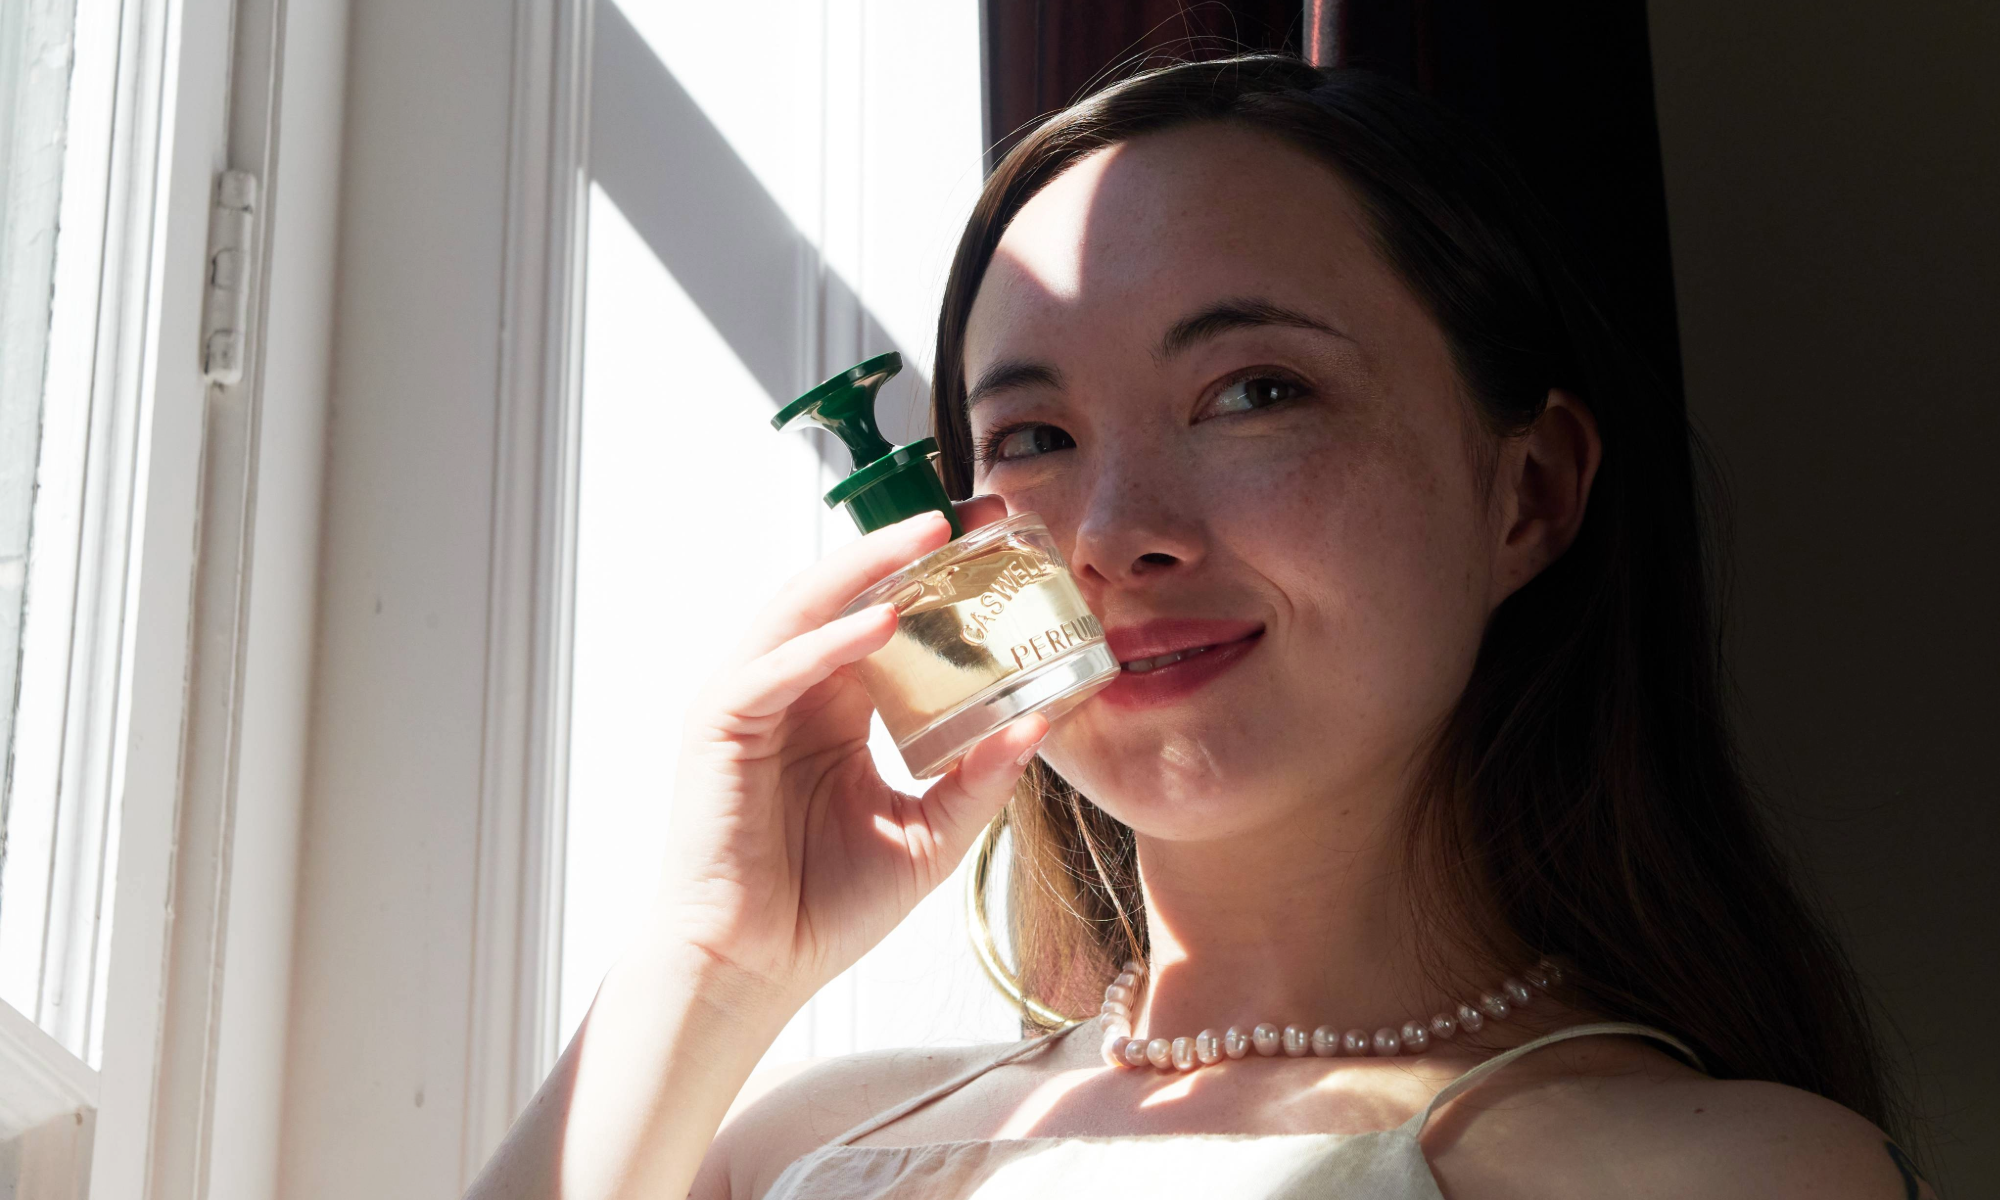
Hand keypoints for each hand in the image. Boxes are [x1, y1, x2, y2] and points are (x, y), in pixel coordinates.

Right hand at [653, 496, 1043, 1008]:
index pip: (888, 615)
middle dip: (908, 550)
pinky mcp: (721, 726)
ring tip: (932, 538)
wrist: (754, 969)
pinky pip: (777, 667)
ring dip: (867, 567)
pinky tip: (882, 622)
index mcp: (839, 704)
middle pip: (848, 592)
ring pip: (806, 607)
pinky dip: (828, 640)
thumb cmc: (825, 906)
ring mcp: (753, 700)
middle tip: (975, 515)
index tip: (1002, 539)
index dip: (939, 576)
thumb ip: (980, 777)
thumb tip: (1045, 723)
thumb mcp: (930, 836)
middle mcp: (795, 688)